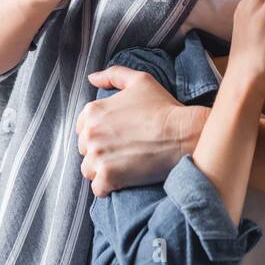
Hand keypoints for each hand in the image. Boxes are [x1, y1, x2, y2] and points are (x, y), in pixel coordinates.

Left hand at [76, 65, 198, 195]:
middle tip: (123, 152)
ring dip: (102, 171)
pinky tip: (123, 181)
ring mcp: (97, 156)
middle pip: (85, 151)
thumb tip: (92, 78)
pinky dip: (108, 188)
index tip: (117, 137)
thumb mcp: (140, 80)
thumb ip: (113, 75)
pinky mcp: (108, 176)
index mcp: (93, 111)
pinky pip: (98, 189)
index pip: (83, 129)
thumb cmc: (163, 107)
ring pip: (89, 170)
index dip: (100, 134)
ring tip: (123, 167)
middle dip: (100, 152)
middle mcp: (90, 133)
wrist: (182, 133)